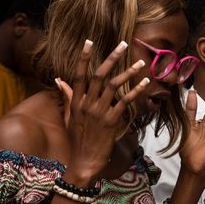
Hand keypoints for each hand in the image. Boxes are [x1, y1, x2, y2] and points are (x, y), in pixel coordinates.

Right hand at [59, 39, 148, 182]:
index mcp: (76, 102)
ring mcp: (99, 112)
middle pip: (99, 75)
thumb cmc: (77, 140)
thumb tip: (59, 80)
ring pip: (114, 86)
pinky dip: (136, 91)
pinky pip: (126, 102)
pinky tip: (145, 84)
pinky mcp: (111, 121)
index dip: (84, 58)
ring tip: (141, 63)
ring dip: (128, 72)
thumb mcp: (68, 117)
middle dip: (112, 57)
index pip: (79, 74)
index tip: (89, 42)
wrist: (83, 162)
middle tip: (123, 44)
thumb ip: (67, 97)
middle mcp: (86, 104)